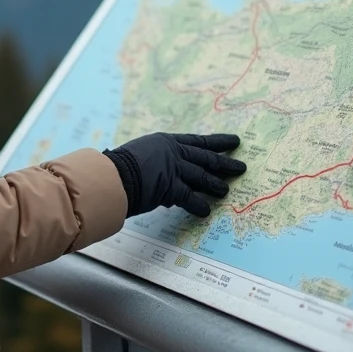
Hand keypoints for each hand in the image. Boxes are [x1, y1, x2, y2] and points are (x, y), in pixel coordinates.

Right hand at [103, 133, 246, 217]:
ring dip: (215, 184)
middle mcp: (173, 152)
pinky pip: (189, 197)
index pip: (198, 141)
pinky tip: (206, 211)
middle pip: (205, 157)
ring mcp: (173, 168)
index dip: (218, 142)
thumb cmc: (119, 166)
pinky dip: (198, 205)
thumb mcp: (142, 154)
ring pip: (201, 176)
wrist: (111, 175)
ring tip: (226, 190)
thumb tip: (164, 173)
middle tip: (241, 167)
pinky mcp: (170, 187)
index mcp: (166, 142)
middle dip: (225, 163)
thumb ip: (157, 161)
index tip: (234, 142)